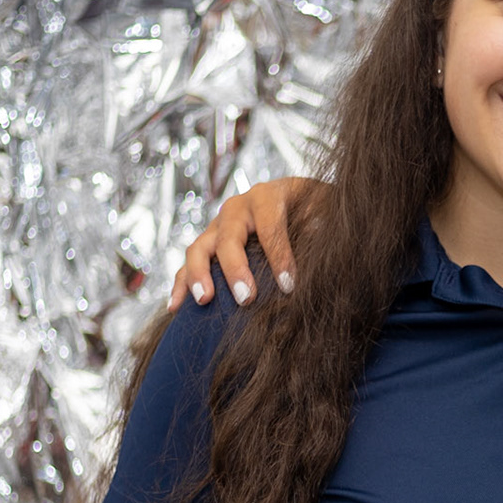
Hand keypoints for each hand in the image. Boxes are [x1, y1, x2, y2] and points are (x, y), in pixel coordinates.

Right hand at [167, 178, 311, 309]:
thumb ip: (324, 227)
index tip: (289, 286)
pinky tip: (176, 307)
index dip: (279, 256)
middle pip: (228, 237)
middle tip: (247, 299)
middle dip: (235, 269)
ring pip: (199, 248)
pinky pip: (188, 264)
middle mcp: (238, 208)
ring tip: (204, 300)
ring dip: (199, 275)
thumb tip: (325, 258)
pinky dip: (181, 284)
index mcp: (269, 196)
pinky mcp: (209, 245)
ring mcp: (219, 226)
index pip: (270, 226)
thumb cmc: (317, 209)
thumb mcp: (326, 210)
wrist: (302, 201)